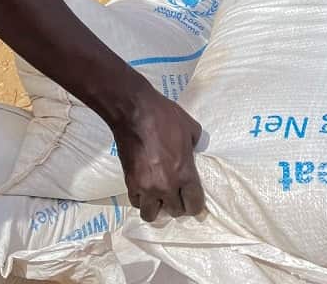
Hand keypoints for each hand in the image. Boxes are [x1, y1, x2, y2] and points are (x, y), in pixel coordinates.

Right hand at [112, 86, 205, 220]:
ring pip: (152, 214)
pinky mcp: (130, 183)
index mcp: (184, 173)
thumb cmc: (165, 117)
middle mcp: (166, 186)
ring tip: (158, 196)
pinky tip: (144, 189)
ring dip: (157, 207)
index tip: (194, 200)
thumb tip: (195, 151)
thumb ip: (196, 144)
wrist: (134, 112)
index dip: (196, 205)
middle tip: (177, 195)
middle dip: (178, 205)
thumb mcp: (190, 127)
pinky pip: (136, 202)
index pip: (194, 205)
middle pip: (175, 212)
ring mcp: (146, 187)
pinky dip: (141, 199)